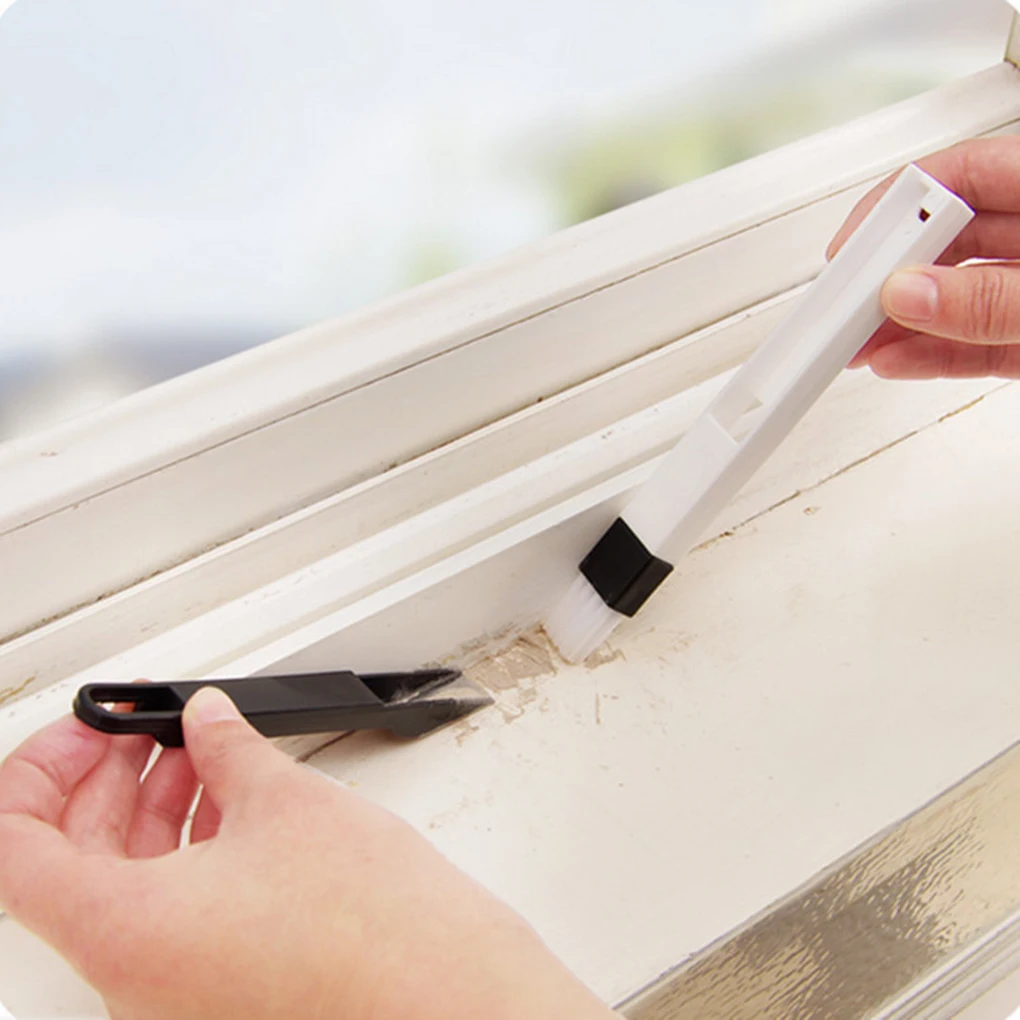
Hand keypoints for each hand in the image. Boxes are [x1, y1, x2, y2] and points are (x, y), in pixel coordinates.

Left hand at [0, 688, 615, 1019]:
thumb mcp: (289, 804)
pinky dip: (189, 852)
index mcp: (126, 931)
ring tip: (201, 755)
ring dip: (153, 812)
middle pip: (71, 865)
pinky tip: (234, 802)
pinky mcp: (223, 993)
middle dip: (107, 782)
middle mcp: (136, 979)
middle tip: (148, 733)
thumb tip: (206, 720)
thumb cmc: (378, 934)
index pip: (16, 847)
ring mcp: (179, 994)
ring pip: (128, 890)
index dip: (38, 773)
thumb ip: (227, 748)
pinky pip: (176, 915)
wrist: (450, 1000)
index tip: (83, 734)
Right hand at [828, 137, 1019, 377]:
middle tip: (842, 309)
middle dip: (885, 276)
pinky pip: (977, 342)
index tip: (848, 255)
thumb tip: (909, 294)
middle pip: (944, 241)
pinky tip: (892, 361)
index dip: (892, 210)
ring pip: (954, 296)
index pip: (958, 177)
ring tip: (854, 345)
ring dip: (898, 323)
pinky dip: (934, 355)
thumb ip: (991, 297)